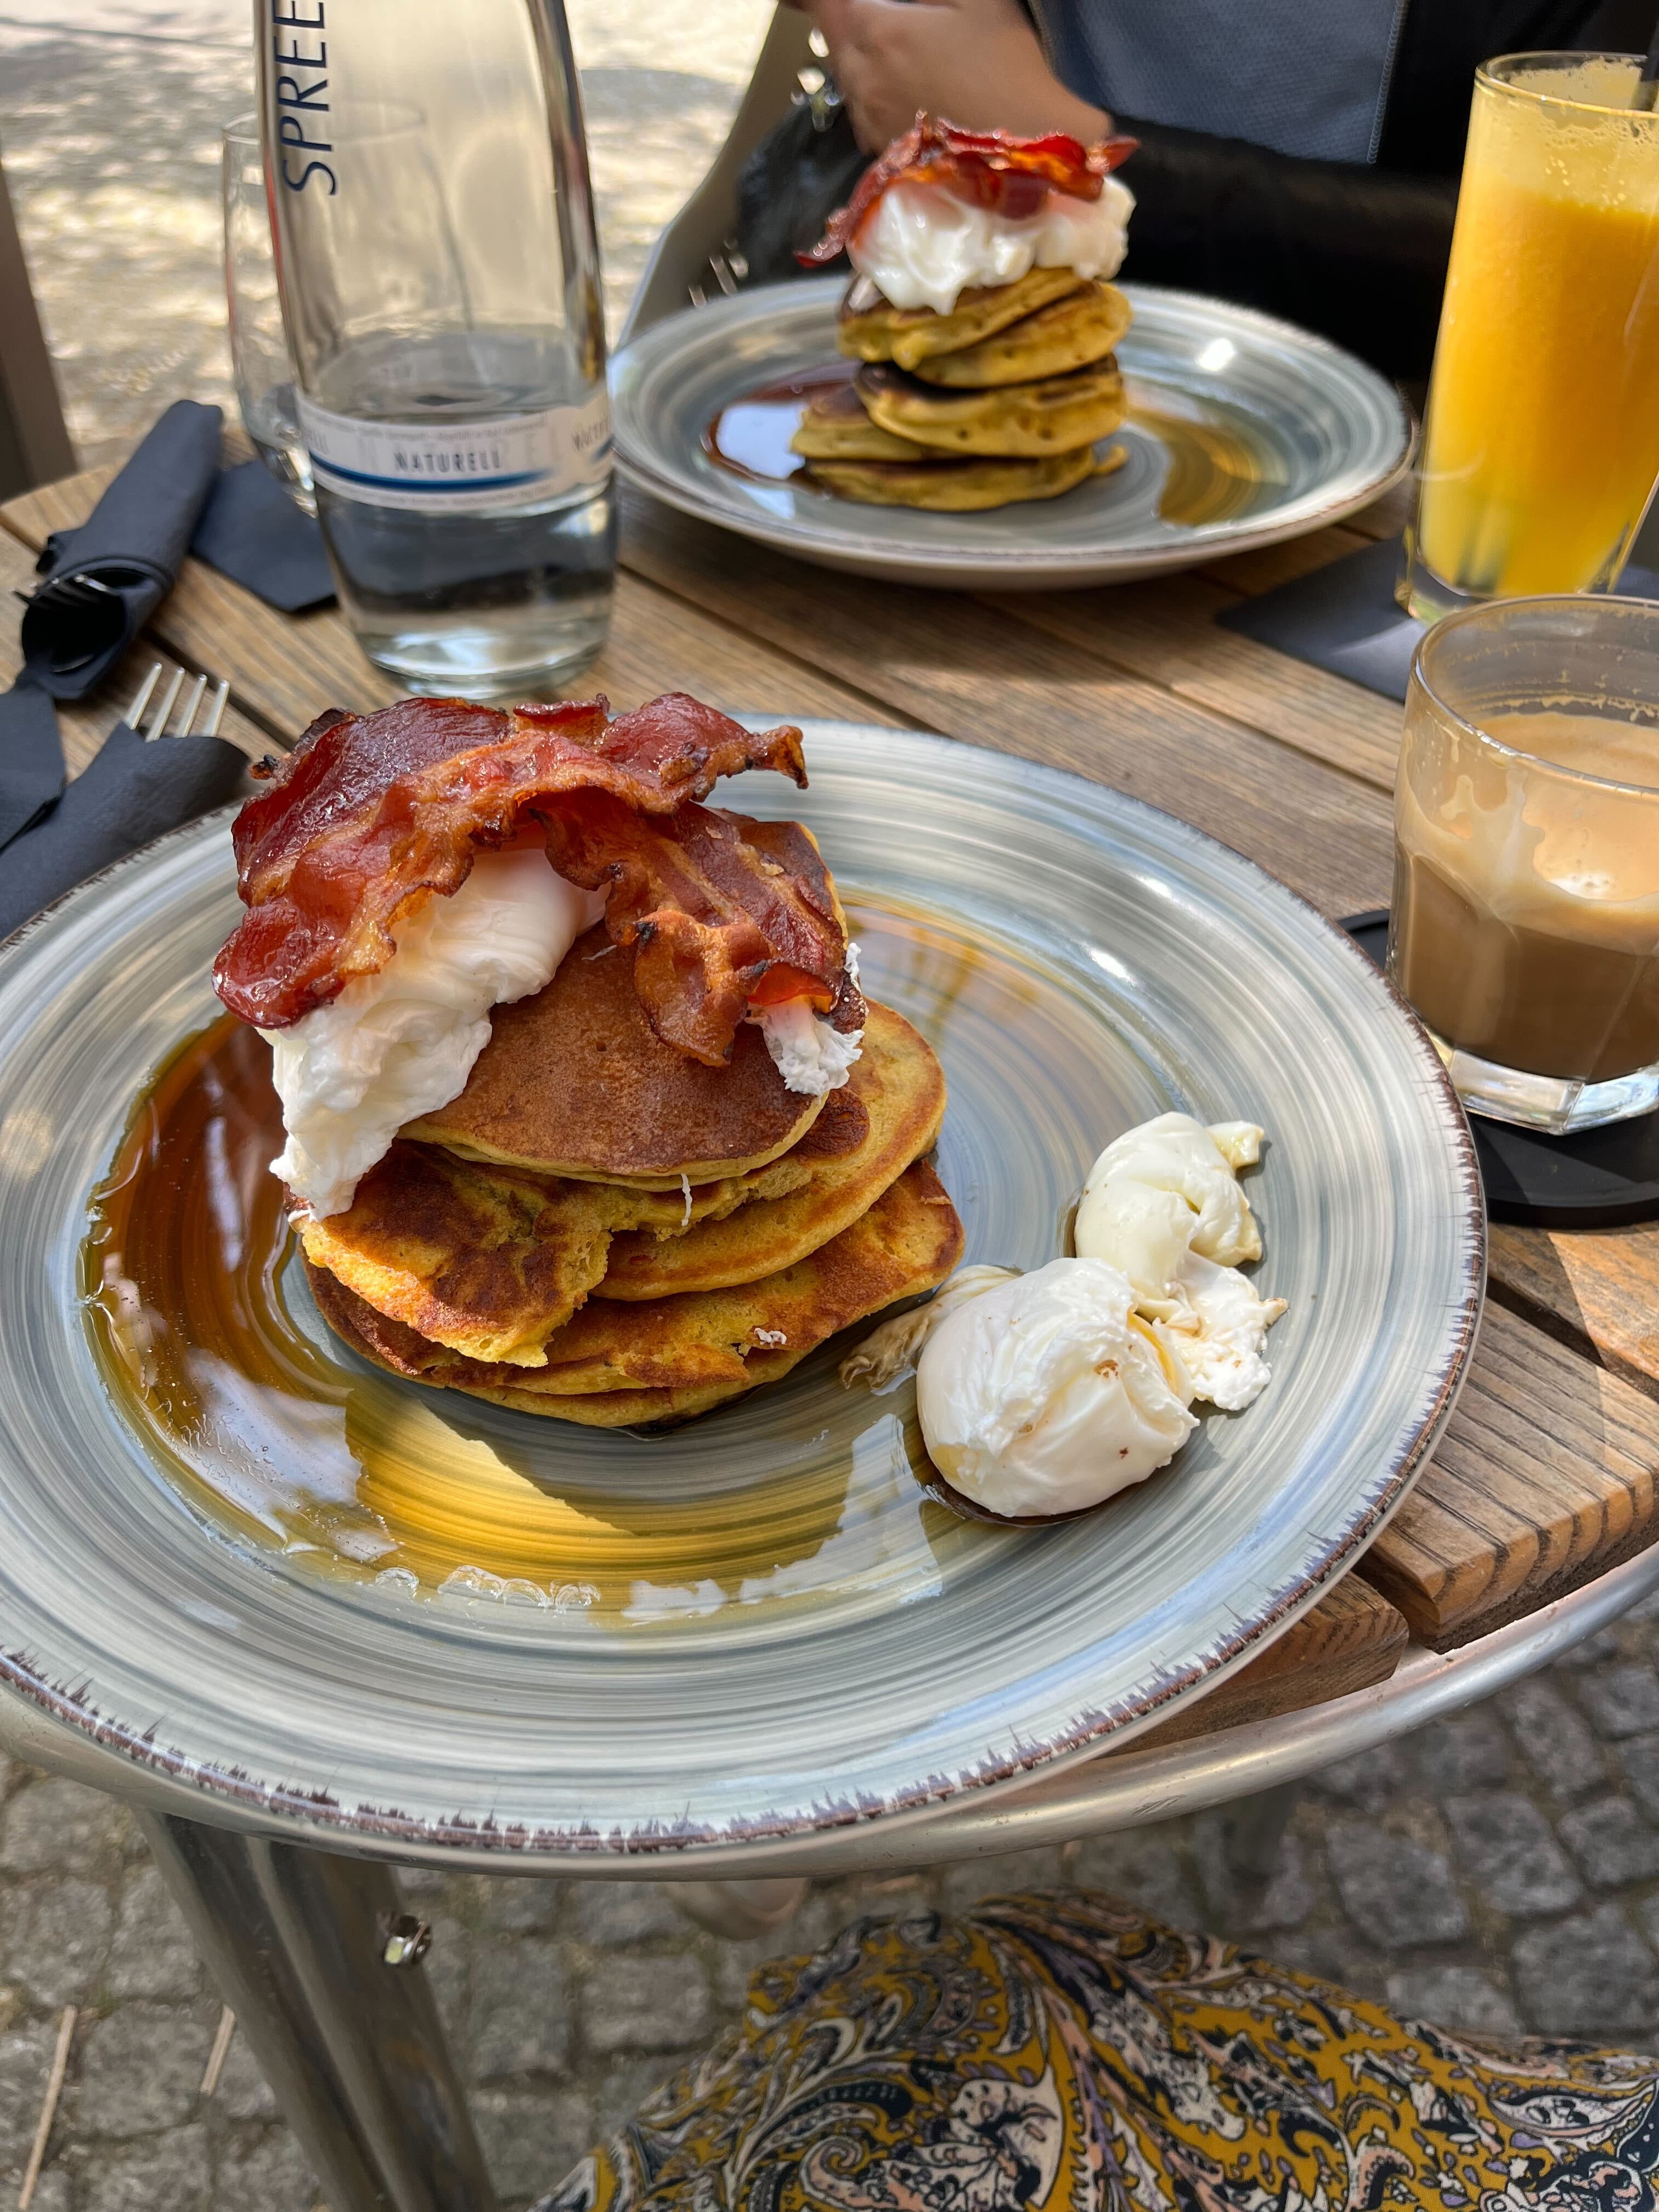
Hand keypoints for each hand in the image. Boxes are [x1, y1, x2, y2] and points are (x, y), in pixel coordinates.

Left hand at [805, 0, 1109, 153]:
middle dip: (845, 21)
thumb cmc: (1008, 71)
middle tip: (872, 16)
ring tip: (897, 53)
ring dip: (861, 60)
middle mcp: (860, 79)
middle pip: (832, 38)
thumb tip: (898, 4)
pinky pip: (863, 112)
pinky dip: (874, 95)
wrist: (1025, 158)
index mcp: (877, 32)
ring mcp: (867, 121)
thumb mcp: (977, 1)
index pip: (820, 3)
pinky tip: (906, 90)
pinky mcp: (881, 152)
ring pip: (847, 78)